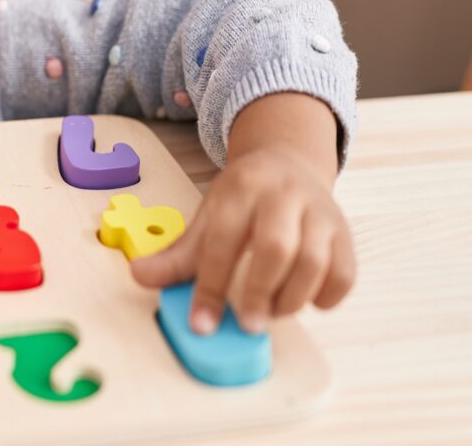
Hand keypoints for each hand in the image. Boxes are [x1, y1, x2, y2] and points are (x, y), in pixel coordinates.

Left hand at [132, 93, 356, 333]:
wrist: (289, 162)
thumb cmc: (243, 199)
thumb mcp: (207, 217)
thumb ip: (178, 253)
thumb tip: (139, 276)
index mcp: (240, 188)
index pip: (222, 240)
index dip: (209, 286)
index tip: (202, 324)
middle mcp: (283, 195)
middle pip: (275, 247)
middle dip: (258, 292)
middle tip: (245, 324)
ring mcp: (319, 212)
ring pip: (314, 261)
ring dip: (292, 299)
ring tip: (271, 313)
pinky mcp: (345, 231)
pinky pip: (345, 271)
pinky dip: (326, 296)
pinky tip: (305, 301)